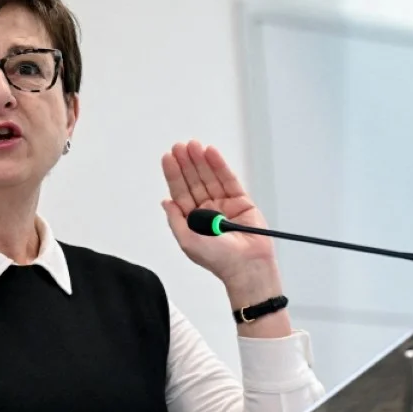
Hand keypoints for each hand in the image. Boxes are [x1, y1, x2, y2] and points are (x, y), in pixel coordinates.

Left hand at [161, 141, 277, 285]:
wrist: (247, 265)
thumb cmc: (219, 260)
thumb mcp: (187, 242)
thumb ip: (175, 221)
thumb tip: (165, 202)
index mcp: (193, 219)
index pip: (181, 192)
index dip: (174, 174)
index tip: (169, 158)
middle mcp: (208, 210)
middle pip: (194, 180)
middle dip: (186, 163)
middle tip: (180, 147)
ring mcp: (224, 204)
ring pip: (210, 177)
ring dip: (201, 161)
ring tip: (193, 146)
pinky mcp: (241, 201)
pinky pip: (229, 179)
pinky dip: (219, 165)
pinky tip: (211, 153)